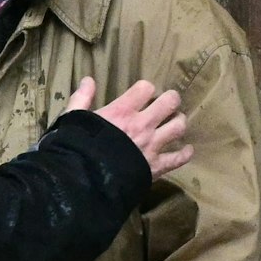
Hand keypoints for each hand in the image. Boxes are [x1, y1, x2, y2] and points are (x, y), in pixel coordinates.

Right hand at [66, 77, 192, 179]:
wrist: (86, 181)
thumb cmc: (78, 148)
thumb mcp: (73, 120)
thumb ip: (82, 99)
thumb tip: (88, 80)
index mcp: (123, 111)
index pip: (146, 88)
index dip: (146, 89)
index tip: (144, 94)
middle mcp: (143, 124)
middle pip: (170, 103)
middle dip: (171, 100)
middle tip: (168, 103)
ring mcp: (152, 145)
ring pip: (179, 127)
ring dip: (179, 123)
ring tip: (175, 123)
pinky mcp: (157, 166)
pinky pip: (178, 158)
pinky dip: (184, 154)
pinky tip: (186, 150)